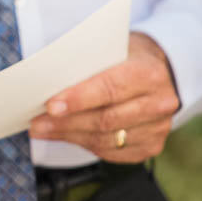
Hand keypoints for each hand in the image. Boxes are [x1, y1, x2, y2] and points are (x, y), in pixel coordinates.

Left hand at [28, 33, 179, 160]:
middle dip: (66, 122)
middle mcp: (159, 102)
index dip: (78, 99)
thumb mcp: (114, 48)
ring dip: (70, 136)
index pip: (110, 88)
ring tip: (44, 130)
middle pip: (106, 119)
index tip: (50, 105)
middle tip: (37, 122)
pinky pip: (112, 152)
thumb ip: (88, 62)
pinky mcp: (152, 145)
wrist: (163, 71)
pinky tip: (66, 136)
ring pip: (106, 139)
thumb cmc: (130, 57)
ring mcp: (158, 127)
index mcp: (149, 72)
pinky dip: (85, 145)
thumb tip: (47, 78)